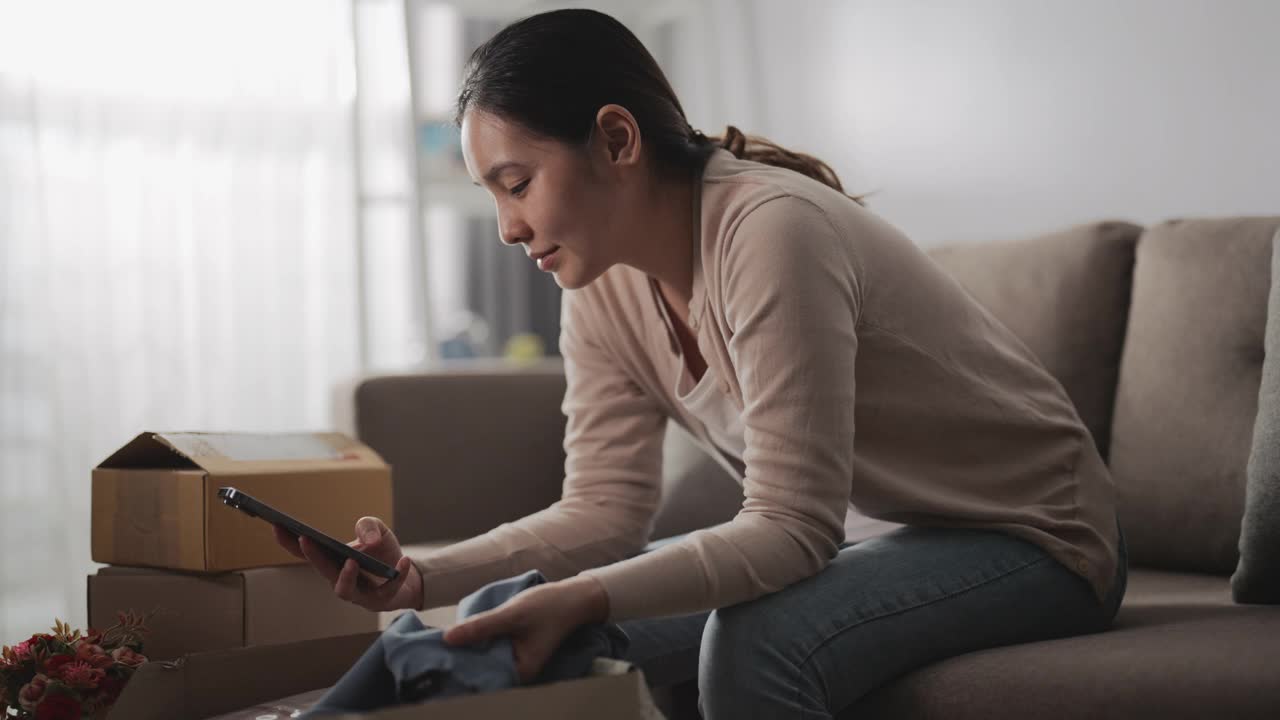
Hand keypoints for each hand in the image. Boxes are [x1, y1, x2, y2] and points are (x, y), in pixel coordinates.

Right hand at [273, 516, 423, 611]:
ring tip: (353, 560)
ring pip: (344, 590)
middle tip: (306, 539)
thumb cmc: (383, 554)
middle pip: (321, 570)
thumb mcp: (378, 530)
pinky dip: (397, 574)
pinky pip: (387, 590)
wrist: (410, 576)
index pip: (306, 552)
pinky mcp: (380, 601)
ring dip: (345, 576)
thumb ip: (368, 525)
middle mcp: (339, 579)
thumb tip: (367, 540)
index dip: (289, 541)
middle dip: (312, 556)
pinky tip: (403, 560)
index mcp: (332, 561)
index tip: (276, 525)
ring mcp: (358, 594)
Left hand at [442, 575, 609, 682]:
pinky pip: (489, 649)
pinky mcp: (512, 648)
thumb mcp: (512, 615)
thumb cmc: (548, 607)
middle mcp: (516, 671)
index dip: (458, 667)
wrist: (573, 596)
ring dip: (467, 648)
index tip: (435, 656)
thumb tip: (447, 638)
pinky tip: (462, 635)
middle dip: (460, 657)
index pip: (481, 676)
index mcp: (519, 672)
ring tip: (442, 642)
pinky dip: (478, 642)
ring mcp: (514, 659)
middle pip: (480, 669)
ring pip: (483, 657)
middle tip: (433, 647)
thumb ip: (481, 627)